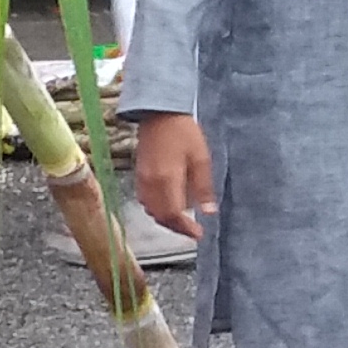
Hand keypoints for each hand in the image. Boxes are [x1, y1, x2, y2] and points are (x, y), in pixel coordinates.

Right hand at [132, 111, 216, 238]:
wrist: (159, 113)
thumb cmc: (183, 133)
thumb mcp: (201, 158)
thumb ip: (203, 188)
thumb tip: (209, 212)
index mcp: (167, 180)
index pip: (173, 215)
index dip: (185, 228)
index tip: (198, 234)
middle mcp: (151, 184)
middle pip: (160, 217)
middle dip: (176, 227)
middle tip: (192, 231)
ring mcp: (142, 180)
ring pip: (151, 210)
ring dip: (165, 219)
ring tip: (182, 220)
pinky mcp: (139, 175)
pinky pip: (145, 200)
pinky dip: (156, 208)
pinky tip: (168, 204)